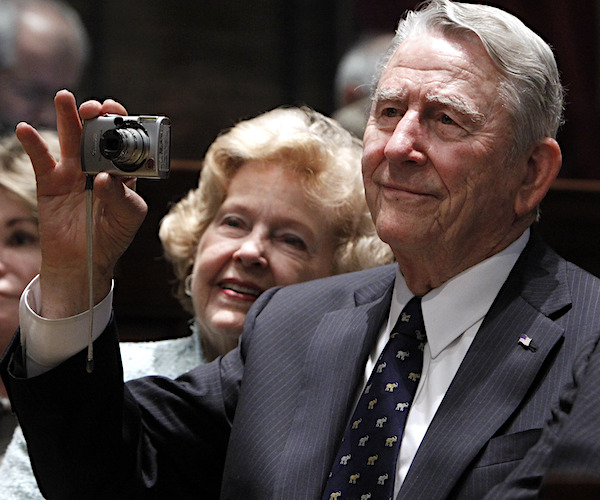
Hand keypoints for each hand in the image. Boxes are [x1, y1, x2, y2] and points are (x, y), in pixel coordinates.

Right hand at [16, 90, 147, 317]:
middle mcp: (98, 165)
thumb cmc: (112, 237)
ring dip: (67, 115)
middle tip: (95, 109)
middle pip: (96, 132)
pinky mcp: (50, 182)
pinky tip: (25, 129)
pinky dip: (33, 143)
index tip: (119, 116)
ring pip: (70, 138)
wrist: (84, 261)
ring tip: (65, 97)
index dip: (122, 124)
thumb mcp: (129, 218)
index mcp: (122, 171)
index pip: (123, 140)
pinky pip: (41, 159)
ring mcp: (72, 172)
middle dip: (97, 115)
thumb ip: (122, 197)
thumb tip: (104, 177)